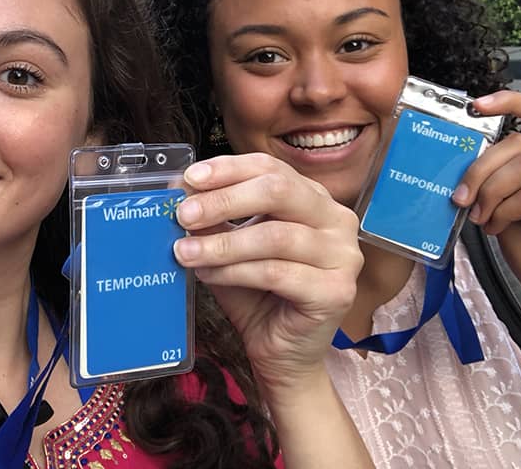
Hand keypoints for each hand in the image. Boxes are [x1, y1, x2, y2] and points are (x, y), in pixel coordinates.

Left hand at [173, 153, 361, 395]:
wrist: (280, 353)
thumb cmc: (257, 294)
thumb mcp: (229, 246)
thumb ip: (212, 218)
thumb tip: (178, 187)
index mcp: (313, 199)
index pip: (270, 167)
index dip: (228, 169)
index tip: (189, 179)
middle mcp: (336, 220)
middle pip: (278, 190)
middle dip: (224, 200)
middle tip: (184, 214)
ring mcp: (343, 256)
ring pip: (274, 235)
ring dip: (222, 243)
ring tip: (185, 252)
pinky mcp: (337, 291)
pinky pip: (276, 273)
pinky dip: (235, 272)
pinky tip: (209, 275)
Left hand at [453, 90, 520, 312]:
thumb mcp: (502, 207)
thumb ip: (491, 180)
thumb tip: (457, 162)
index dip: (509, 101)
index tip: (476, 106)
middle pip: (519, 142)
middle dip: (479, 167)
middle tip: (460, 196)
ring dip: (490, 190)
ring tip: (478, 215)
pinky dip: (505, 210)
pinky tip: (495, 227)